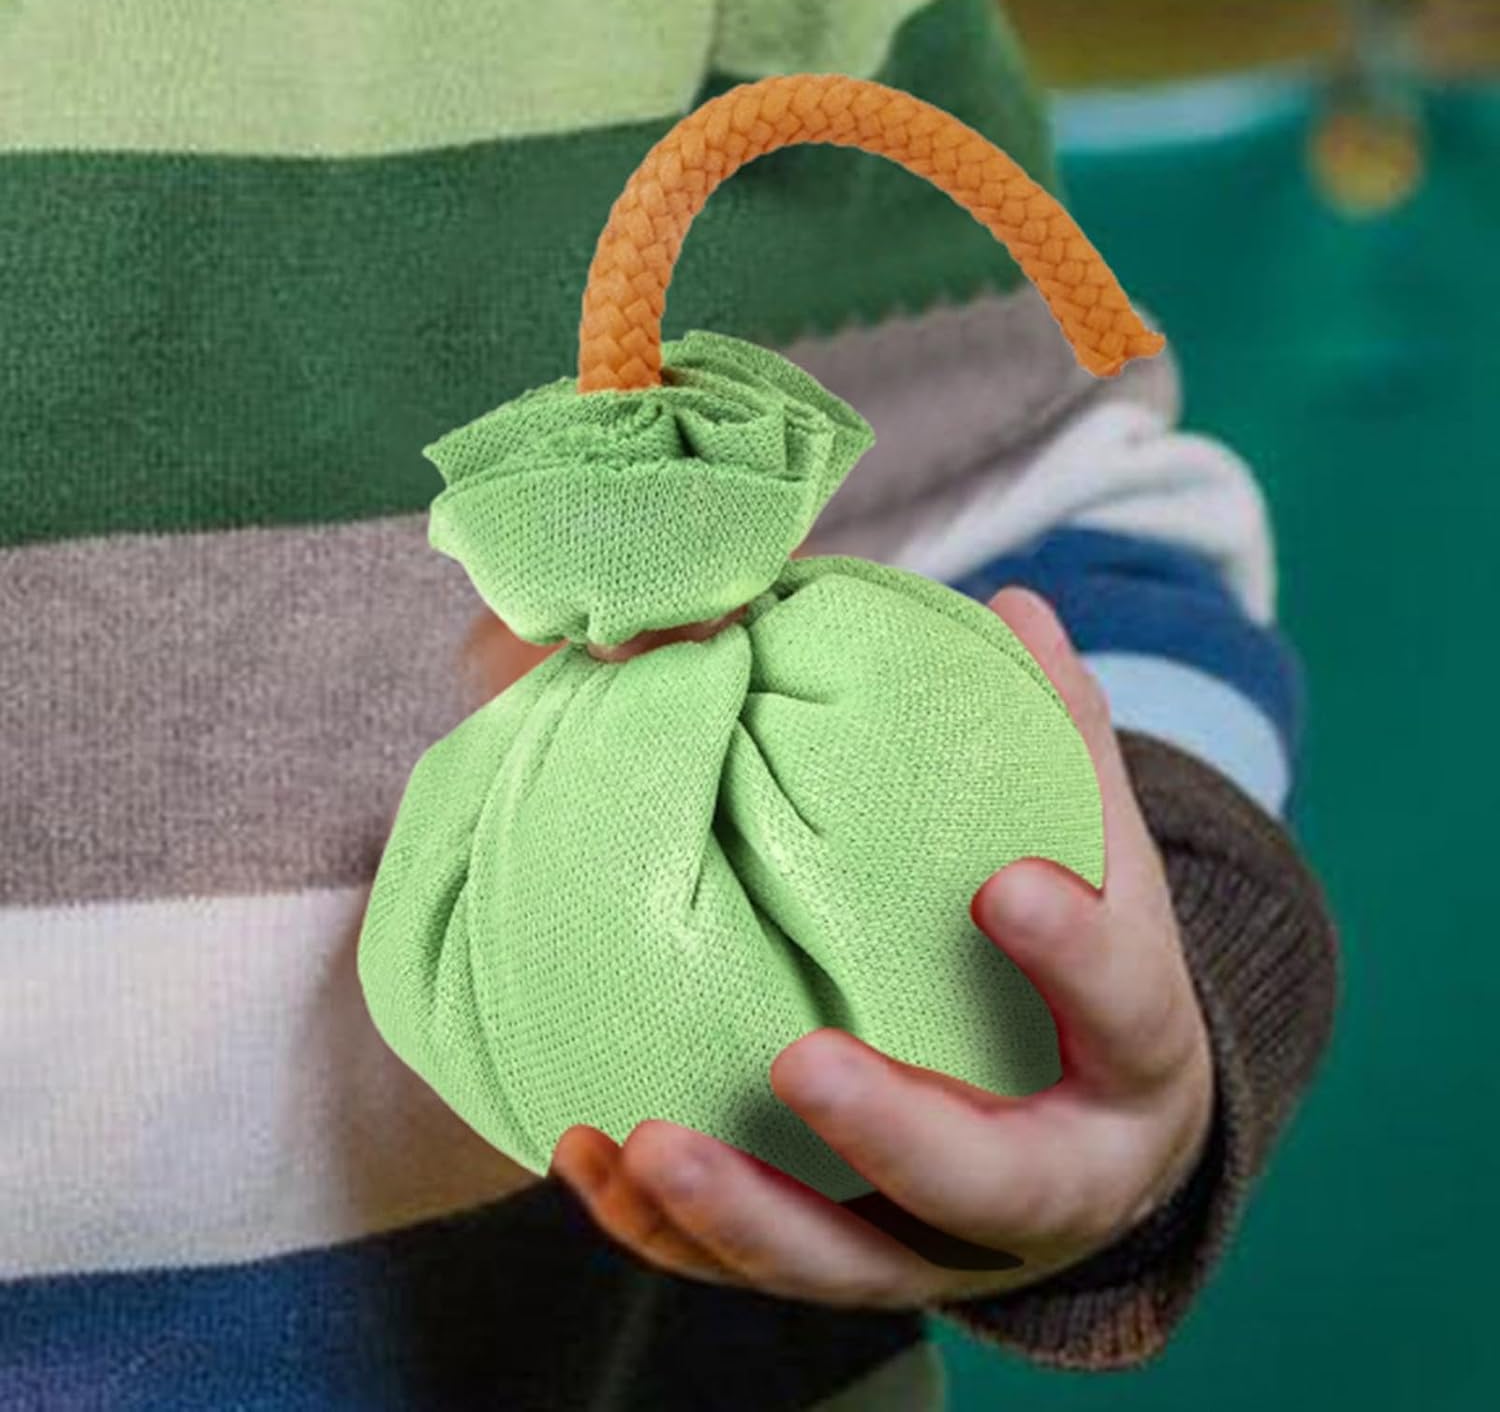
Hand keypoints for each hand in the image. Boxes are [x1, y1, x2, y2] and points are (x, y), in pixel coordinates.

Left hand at [549, 585, 1214, 1308]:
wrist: (1102, 1141)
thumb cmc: (1092, 978)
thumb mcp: (1106, 865)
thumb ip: (1062, 741)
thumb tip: (1015, 604)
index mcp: (1134, 1064)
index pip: (1128, 1011)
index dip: (1076, 957)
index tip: (999, 882)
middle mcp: (1054, 1183)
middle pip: (990, 1184)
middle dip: (894, 1132)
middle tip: (800, 1063)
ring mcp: (950, 1244)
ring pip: (853, 1265)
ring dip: (747, 1215)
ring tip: (647, 1143)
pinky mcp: (862, 1262)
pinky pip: (763, 1270)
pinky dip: (674, 1232)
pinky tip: (593, 1157)